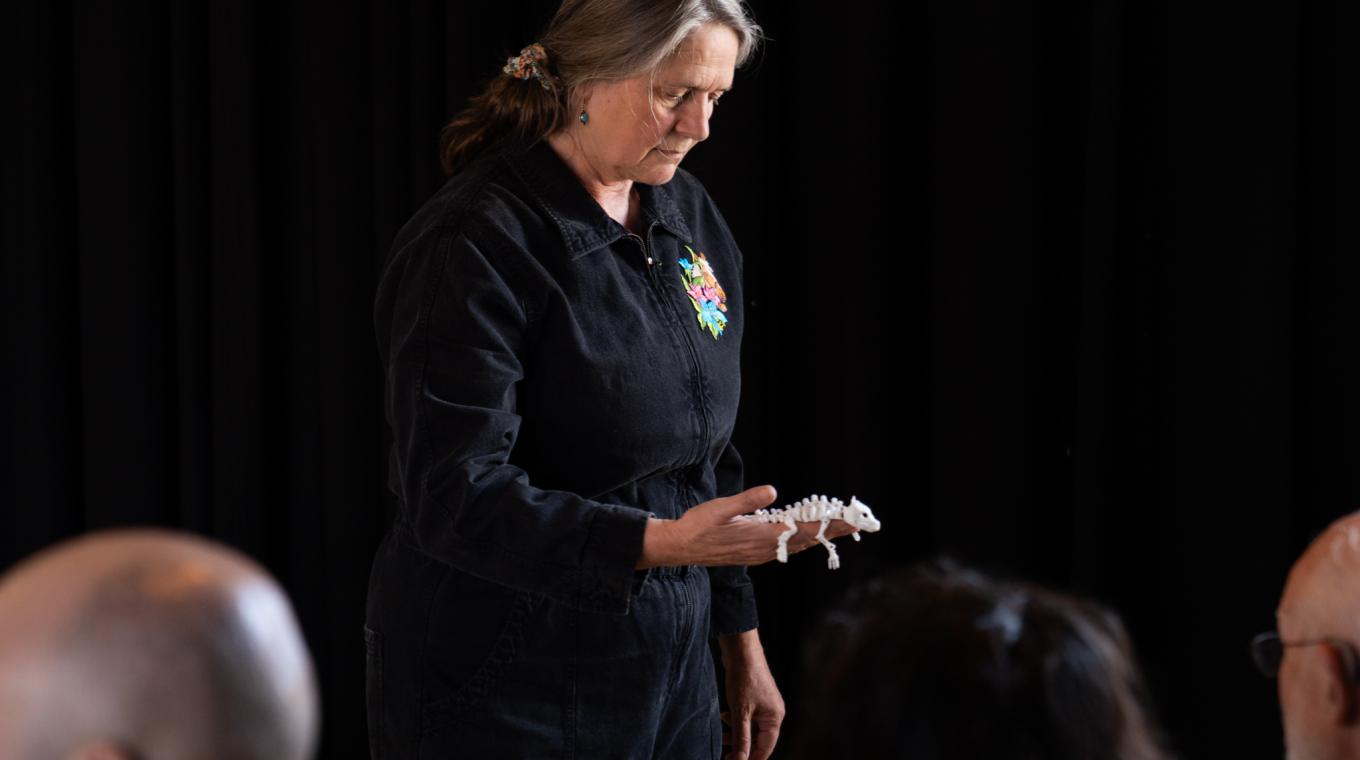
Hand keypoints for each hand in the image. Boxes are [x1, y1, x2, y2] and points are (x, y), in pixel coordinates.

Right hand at [637, 486, 862, 567]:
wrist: (681, 547)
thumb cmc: (699, 525)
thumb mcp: (722, 507)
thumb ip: (749, 500)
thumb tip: (773, 491)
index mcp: (762, 537)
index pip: (805, 531)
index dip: (830, 527)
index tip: (850, 522)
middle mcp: (766, 549)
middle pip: (807, 540)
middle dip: (832, 531)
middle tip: (856, 523)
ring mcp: (761, 553)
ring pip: (798, 544)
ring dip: (819, 536)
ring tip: (838, 528)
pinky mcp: (755, 553)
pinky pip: (786, 547)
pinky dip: (802, 539)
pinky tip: (806, 534)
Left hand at [718, 629, 783, 759]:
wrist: (741, 649)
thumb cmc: (743, 678)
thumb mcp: (740, 712)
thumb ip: (741, 738)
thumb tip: (740, 759)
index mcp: (775, 718)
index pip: (765, 748)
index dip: (751, 758)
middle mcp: (773, 712)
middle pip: (759, 739)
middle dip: (742, 746)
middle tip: (725, 753)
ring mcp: (765, 704)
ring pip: (751, 728)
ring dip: (737, 733)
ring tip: (722, 735)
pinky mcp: (755, 697)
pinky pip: (747, 716)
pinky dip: (736, 720)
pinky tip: (724, 716)